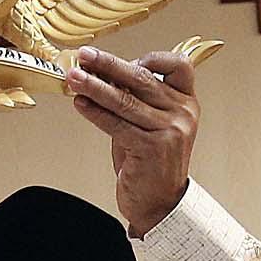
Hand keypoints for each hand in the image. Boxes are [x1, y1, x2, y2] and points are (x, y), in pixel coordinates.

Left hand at [66, 46, 197, 236]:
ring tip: (74, 78)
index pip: (178, 65)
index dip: (150, 56)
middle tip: (85, 56)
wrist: (160, 204)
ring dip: (94, 86)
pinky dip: (95, 113)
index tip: (120, 58)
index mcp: (186, 102)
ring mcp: (170, 130)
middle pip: (143, 78)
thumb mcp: (148, 124)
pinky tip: (80, 104)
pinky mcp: (151, 148)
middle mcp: (182, 113)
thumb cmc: (151, 163)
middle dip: (108, 64)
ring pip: (125, 100)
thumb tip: (101, 73)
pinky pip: (116, 124)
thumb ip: (133, 99)